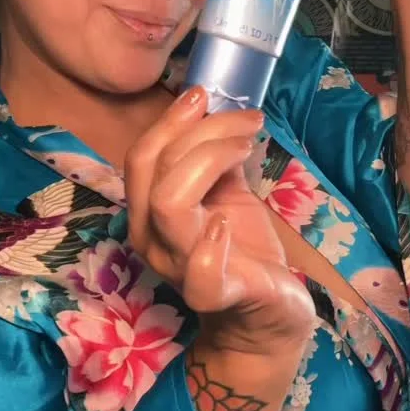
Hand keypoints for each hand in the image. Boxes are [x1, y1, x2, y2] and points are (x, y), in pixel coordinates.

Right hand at [125, 86, 313, 357]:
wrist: (267, 316)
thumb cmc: (242, 250)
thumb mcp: (225, 193)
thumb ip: (212, 159)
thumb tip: (216, 111)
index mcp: (150, 212)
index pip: (142, 156)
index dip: (171, 120)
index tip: (206, 94)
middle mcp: (153, 239)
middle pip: (152, 169)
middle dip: (200, 132)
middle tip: (247, 121)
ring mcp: (180, 269)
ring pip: (170, 202)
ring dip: (211, 160)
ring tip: (248, 148)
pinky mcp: (218, 295)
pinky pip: (201, 273)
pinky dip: (213, 242)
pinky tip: (229, 222)